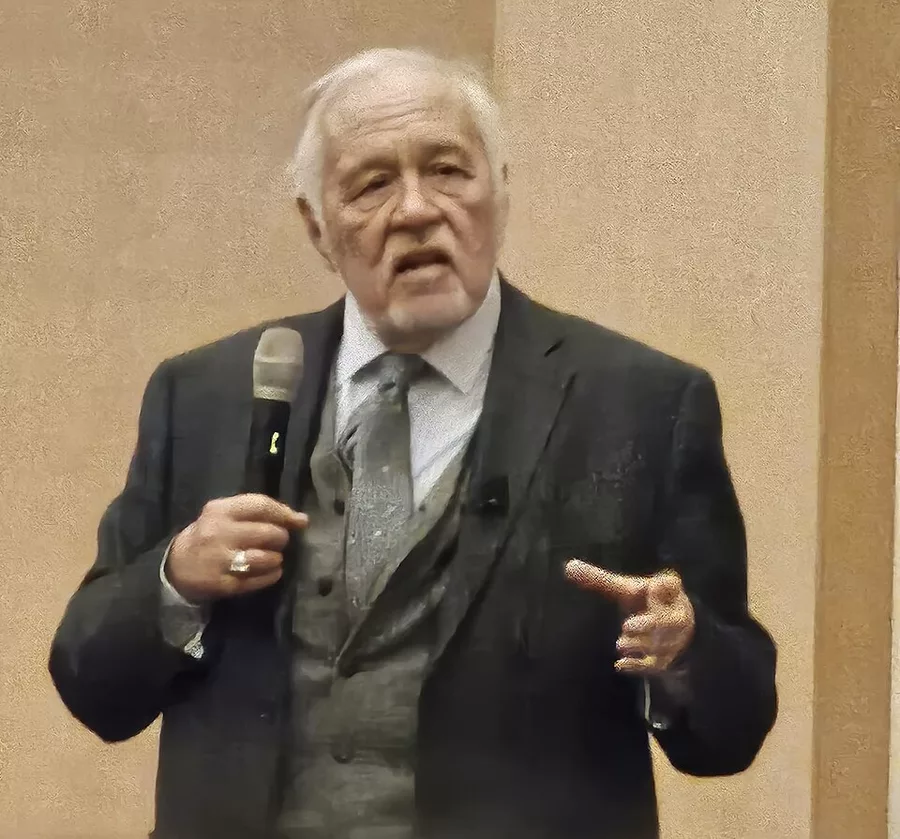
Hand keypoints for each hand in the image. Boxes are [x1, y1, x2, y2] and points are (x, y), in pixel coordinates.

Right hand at [165, 494, 307, 602]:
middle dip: (281, 538)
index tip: (300, 522)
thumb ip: (259, 512)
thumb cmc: (209, 535)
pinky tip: (269, 571)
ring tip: (272, 557)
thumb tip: (301, 520)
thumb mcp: (225, 515)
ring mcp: (220, 560)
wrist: (176, 567)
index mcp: (220, 511)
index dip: (285, 513)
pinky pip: (259, 580)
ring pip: (265, 558)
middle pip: (268, 532)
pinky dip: (271, 575)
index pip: (261, 506)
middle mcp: (219, 533)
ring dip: (276, 558)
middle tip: (278, 541)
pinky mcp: (224, 584)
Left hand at [565, 559, 694, 675]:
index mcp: (667, 591)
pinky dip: (639, 665)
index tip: (652, 585)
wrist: (669, 629)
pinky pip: (657, 664)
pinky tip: (620, 665)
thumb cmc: (644, 603)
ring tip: (620, 644)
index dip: (664, 585)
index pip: (672, 584)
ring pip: (663, 645)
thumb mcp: (625, 589)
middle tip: (627, 626)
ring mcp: (674, 638)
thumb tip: (569, 566)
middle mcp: (676, 613)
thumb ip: (601, 580)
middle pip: (671, 621)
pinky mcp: (667, 658)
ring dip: (641, 645)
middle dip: (651, 624)